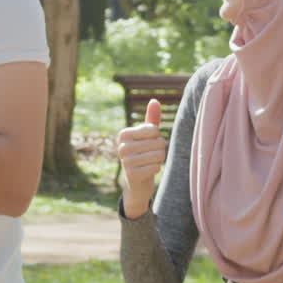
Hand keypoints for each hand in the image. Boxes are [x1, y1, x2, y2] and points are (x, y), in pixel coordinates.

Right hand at [115, 100, 165, 218]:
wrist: (136, 181)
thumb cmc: (143, 153)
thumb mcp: (147, 136)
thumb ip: (152, 118)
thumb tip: (154, 100)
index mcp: (124, 134)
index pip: (154, 130)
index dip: (157, 137)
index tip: (148, 144)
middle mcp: (122, 147)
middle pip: (158, 142)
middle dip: (160, 150)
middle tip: (150, 156)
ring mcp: (125, 162)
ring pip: (159, 155)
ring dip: (159, 160)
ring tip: (149, 162)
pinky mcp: (131, 175)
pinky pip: (156, 167)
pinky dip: (156, 169)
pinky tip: (148, 171)